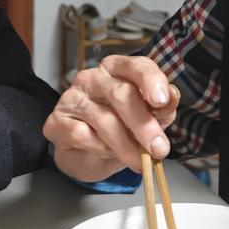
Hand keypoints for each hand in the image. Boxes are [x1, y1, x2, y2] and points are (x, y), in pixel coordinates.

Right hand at [43, 54, 181, 181]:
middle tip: (159, 149)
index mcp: (117, 69)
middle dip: (144, 125)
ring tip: (139, 163)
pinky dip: (101, 149)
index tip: (162, 101)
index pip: (136, 65)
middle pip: (122, 94)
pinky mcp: (56, 121)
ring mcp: (71, 97)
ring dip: (127, 146)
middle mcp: (92, 77)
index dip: (151, 81)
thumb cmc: (121, 130)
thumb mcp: (148, 119)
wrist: (88, 155)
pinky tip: (107, 154)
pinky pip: (83, 135)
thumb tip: (172, 97)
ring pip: (105, 119)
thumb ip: (161, 108)